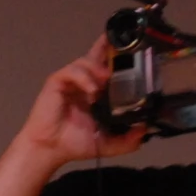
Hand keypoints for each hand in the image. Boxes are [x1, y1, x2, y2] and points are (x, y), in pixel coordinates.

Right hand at [16, 36, 148, 167]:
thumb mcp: (108, 144)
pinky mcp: (56, 82)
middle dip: (108, 49)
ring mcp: (69, 80)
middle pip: (96, 56)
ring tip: (106, 80)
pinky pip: (72, 71)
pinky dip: (84, 78)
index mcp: (95, 91)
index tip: (134, 47)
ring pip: (86, 61)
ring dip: (98, 69)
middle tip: (123, 46)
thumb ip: (127, 140)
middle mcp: (83, 82)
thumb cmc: (74, 144)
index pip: (107, 68)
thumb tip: (146, 129)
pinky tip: (91, 91)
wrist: (50, 149)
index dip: (118, 56)